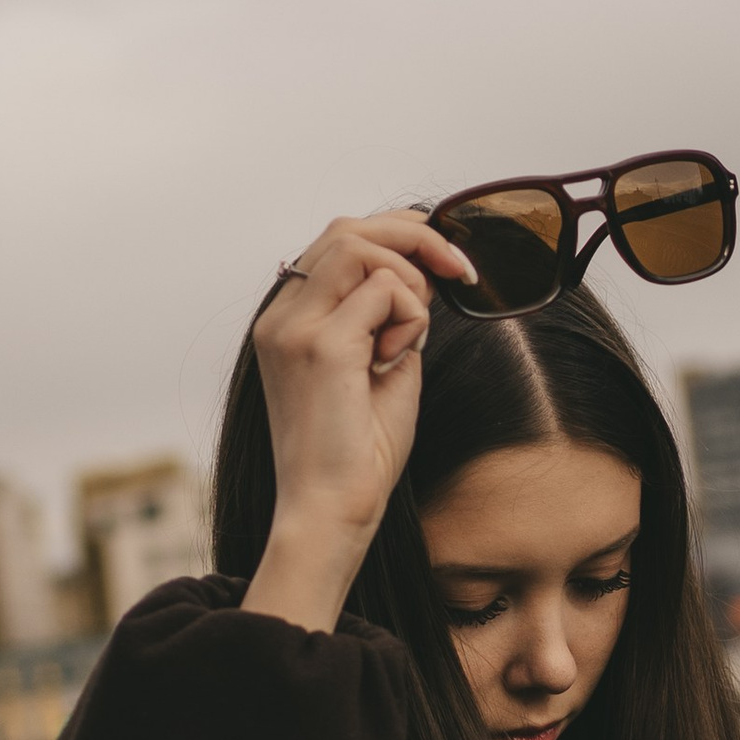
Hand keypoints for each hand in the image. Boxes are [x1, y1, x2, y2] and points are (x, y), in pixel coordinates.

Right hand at [243, 210, 472, 630]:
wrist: (332, 510)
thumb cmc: (358, 452)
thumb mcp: (380, 365)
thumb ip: (389, 316)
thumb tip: (420, 273)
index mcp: (286, 321)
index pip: (337, 242)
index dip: (397, 237)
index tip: (446, 264)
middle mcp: (280, 317)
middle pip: (346, 229)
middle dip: (413, 236)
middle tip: (459, 271)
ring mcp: (293, 327)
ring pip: (361, 246)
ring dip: (408, 282)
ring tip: (405, 342)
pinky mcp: (319, 345)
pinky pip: (384, 290)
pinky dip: (409, 320)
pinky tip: (393, 363)